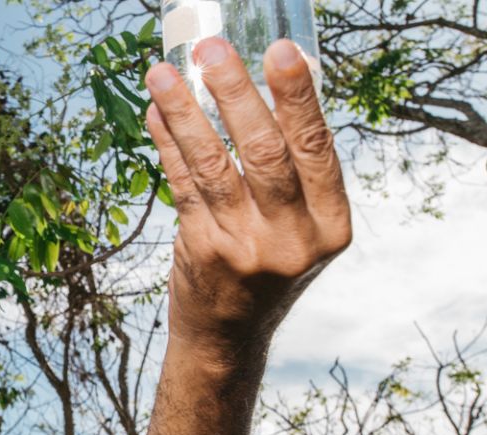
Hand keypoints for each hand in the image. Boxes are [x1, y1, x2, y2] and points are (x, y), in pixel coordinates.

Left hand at [144, 37, 351, 365]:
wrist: (229, 334)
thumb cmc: (268, 260)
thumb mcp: (299, 225)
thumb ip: (293, 169)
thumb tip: (267, 83)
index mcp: (331, 224)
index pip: (317, 149)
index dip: (298, 98)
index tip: (281, 50)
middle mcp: (293, 239)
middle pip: (264, 152)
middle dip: (235, 94)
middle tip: (212, 49)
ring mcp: (245, 248)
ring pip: (213, 166)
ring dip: (184, 113)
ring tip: (162, 72)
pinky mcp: (202, 251)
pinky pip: (182, 184)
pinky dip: (167, 143)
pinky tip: (155, 111)